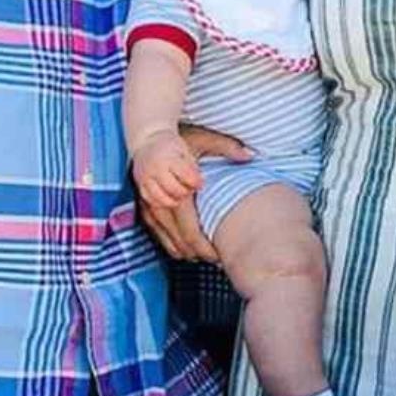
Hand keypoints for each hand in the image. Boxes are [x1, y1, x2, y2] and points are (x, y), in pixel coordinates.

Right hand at [131, 128, 201, 212]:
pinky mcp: (140, 184)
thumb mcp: (184, 150)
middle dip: (186, 192)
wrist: (147, 140)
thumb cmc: (169, 146)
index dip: (197, 183)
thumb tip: (198, 184)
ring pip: (162, 199)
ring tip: (179, 193)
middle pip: (175, 190)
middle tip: (189, 188)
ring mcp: (145, 178)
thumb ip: (192, 167)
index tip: (200, 184)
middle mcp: (155, 169)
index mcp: (168, 158)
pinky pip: (151, 200)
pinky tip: (168, 197)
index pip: (187, 176)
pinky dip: (161, 203)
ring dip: (175, 200)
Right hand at [139, 124, 250, 262]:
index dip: (204, 244)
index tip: (220, 252)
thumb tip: (251, 155)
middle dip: (197, 251)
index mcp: (178, 187)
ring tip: (202, 258)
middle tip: (216, 260)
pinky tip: (182, 251)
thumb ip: (227, 147)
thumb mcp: (204, 138)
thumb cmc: (180, 138)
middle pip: (179, 236)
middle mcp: (160, 198)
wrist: (150, 135)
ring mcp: (150, 203)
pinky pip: (155, 231)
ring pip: (166, 236)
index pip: (190, 226)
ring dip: (184, 250)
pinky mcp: (144, 204)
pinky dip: (169, 244)